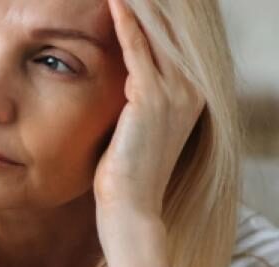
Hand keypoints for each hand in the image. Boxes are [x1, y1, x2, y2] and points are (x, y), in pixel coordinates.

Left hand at [93, 0, 205, 219]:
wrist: (131, 207)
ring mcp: (175, 93)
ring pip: (156, 33)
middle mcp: (190, 89)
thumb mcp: (136, 127)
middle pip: (169, 30)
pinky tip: (114, 1)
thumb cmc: (125, 173)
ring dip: (138, 5)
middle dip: (151, 4)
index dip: (156, 15)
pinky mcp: (152, 98)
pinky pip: (138, 50)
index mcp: (191, 95)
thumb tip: (121, 79)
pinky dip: (126, 24)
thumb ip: (136, 98)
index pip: (173, 41)